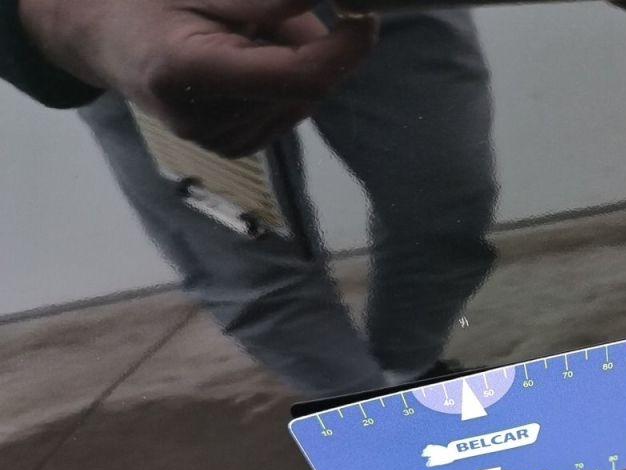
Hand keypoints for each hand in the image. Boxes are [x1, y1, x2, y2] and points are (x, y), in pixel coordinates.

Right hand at [19, 0, 375, 156]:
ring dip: (293, 59)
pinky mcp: (235, 147)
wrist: (110, 41)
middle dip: (310, 42)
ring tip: (241, 34)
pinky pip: (288, 108)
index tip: (365, 17)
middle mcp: (205, 121)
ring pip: (301, 97)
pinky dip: (282, 79)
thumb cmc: (151, 2)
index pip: (297, 77)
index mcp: (188, 72)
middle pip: (304, 86)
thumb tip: (329, 3)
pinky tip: (242, 60)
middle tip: (267, 11)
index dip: (342, 50)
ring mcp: (220, 142)